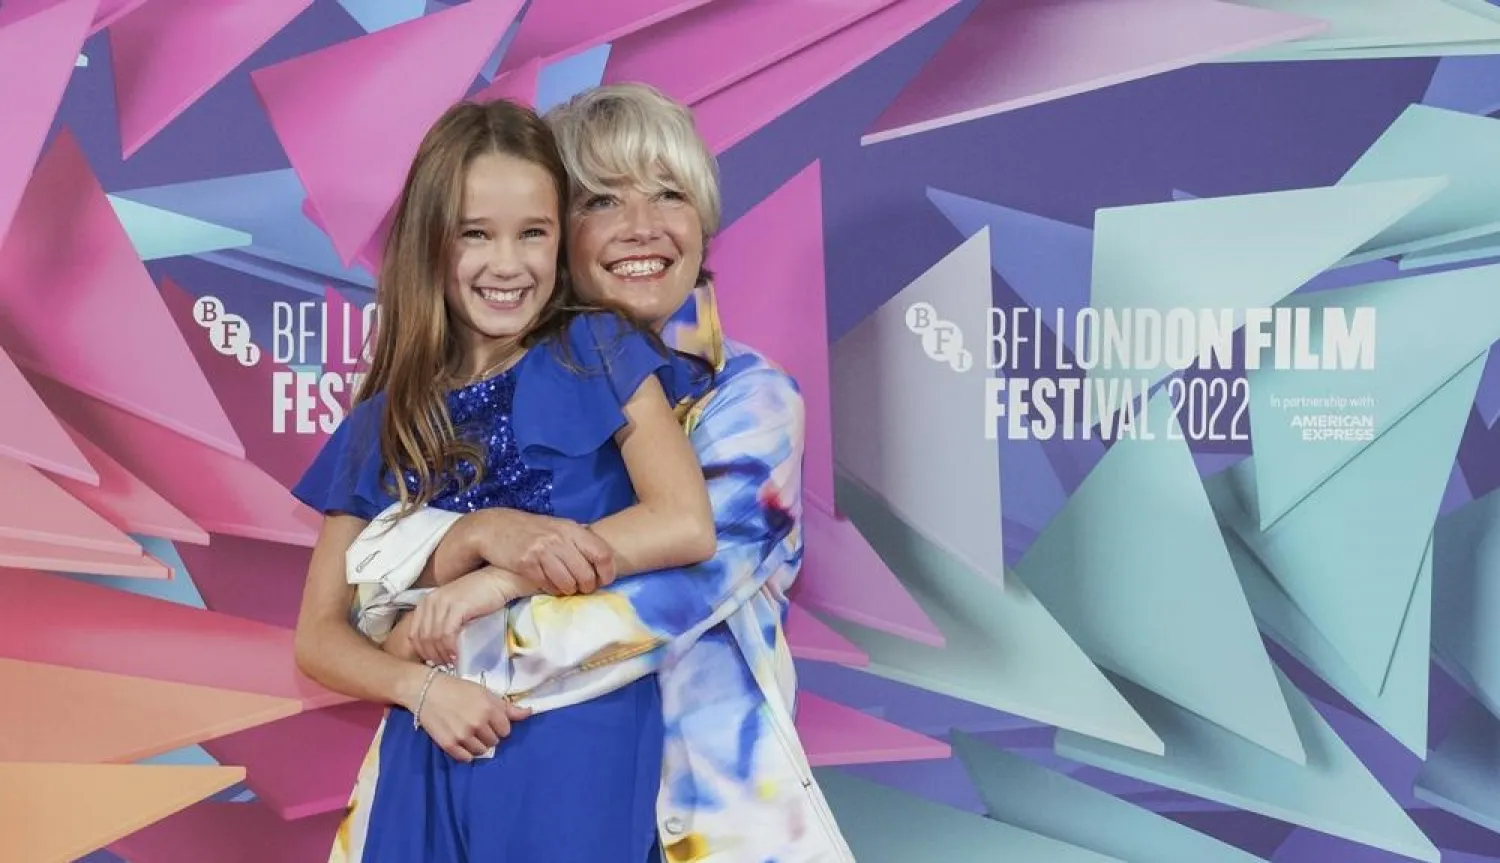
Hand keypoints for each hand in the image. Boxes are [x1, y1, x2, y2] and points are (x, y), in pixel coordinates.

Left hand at [407, 568, 524, 665]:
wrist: (499, 579)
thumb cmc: (480, 595)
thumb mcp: (454, 608)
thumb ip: (442, 621)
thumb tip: (437, 648)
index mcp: (426, 601)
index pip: (414, 634)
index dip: (423, 652)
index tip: (435, 661)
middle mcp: (430, 600)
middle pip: (422, 638)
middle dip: (432, 656)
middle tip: (445, 665)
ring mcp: (442, 602)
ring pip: (433, 637)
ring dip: (442, 654)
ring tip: (452, 661)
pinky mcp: (456, 606)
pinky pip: (446, 633)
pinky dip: (450, 647)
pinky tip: (457, 654)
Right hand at [412, 673, 530, 761]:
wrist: (427, 690)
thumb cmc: (458, 689)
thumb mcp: (484, 693)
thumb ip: (507, 707)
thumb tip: (529, 713)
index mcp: (489, 709)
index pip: (506, 730)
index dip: (499, 725)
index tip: (490, 720)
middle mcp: (478, 723)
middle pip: (494, 741)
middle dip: (489, 734)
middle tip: (477, 724)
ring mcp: (463, 735)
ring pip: (482, 751)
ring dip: (478, 744)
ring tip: (468, 732)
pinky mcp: (449, 744)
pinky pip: (466, 758)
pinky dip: (466, 753)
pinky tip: (461, 741)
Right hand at [446, 510, 616, 595]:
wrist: (492, 527)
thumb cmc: (529, 529)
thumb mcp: (556, 526)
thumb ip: (577, 539)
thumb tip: (602, 558)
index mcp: (570, 528)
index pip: (602, 553)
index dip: (607, 571)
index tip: (605, 580)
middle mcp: (558, 539)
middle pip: (586, 573)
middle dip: (588, 586)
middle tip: (584, 588)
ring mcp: (542, 551)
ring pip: (568, 583)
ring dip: (570, 590)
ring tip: (567, 588)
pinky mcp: (526, 564)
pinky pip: (547, 585)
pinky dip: (552, 589)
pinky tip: (550, 585)